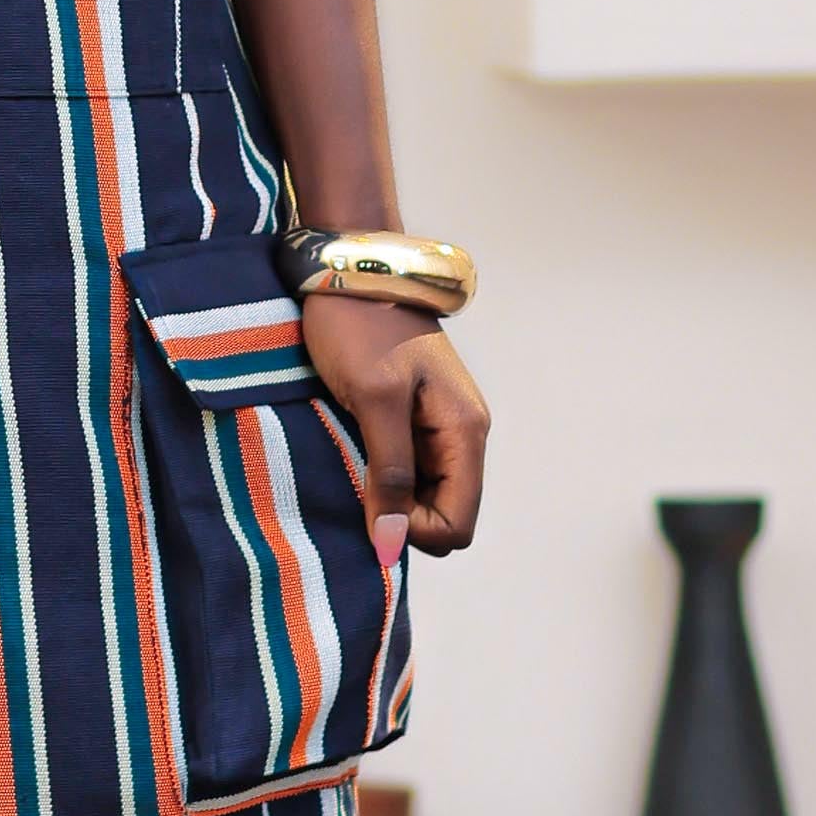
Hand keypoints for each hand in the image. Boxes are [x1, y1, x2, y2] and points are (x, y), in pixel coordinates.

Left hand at [299, 288, 487, 554]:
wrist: (352, 271)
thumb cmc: (361, 327)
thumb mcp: (373, 400)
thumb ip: (389, 472)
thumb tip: (391, 544)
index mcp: (465, 431)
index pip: (458, 524)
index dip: (413, 532)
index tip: (370, 506)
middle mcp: (461, 435)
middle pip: (444, 514)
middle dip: (401, 518)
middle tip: (355, 483)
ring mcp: (438, 427)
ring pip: (423, 496)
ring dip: (388, 497)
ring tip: (350, 464)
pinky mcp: (413, 418)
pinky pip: (406, 470)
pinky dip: (380, 475)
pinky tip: (352, 454)